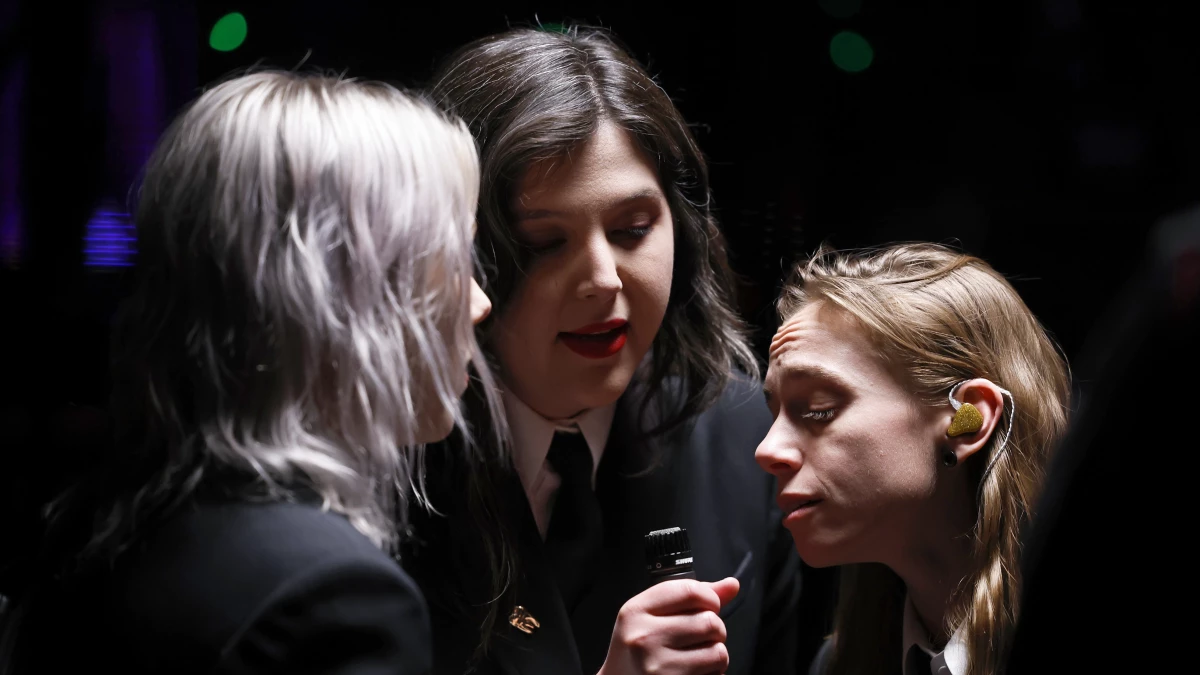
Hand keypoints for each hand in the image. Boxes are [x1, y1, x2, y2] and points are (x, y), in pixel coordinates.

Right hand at [597, 577, 739, 674]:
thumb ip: (690, 598)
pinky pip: (715, 674)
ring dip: (716, 655)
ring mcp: (658, 666)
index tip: (709, 606)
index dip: (710, 597)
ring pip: (718, 651)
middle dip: (715, 630)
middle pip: (709, 621)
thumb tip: (731, 584)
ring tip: (698, 657)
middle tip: (701, 638)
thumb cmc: (638, 651)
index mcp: (636, 611)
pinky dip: (713, 674)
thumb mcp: (651, 617)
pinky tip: (696, 672)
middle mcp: (644, 638)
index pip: (689, 590)